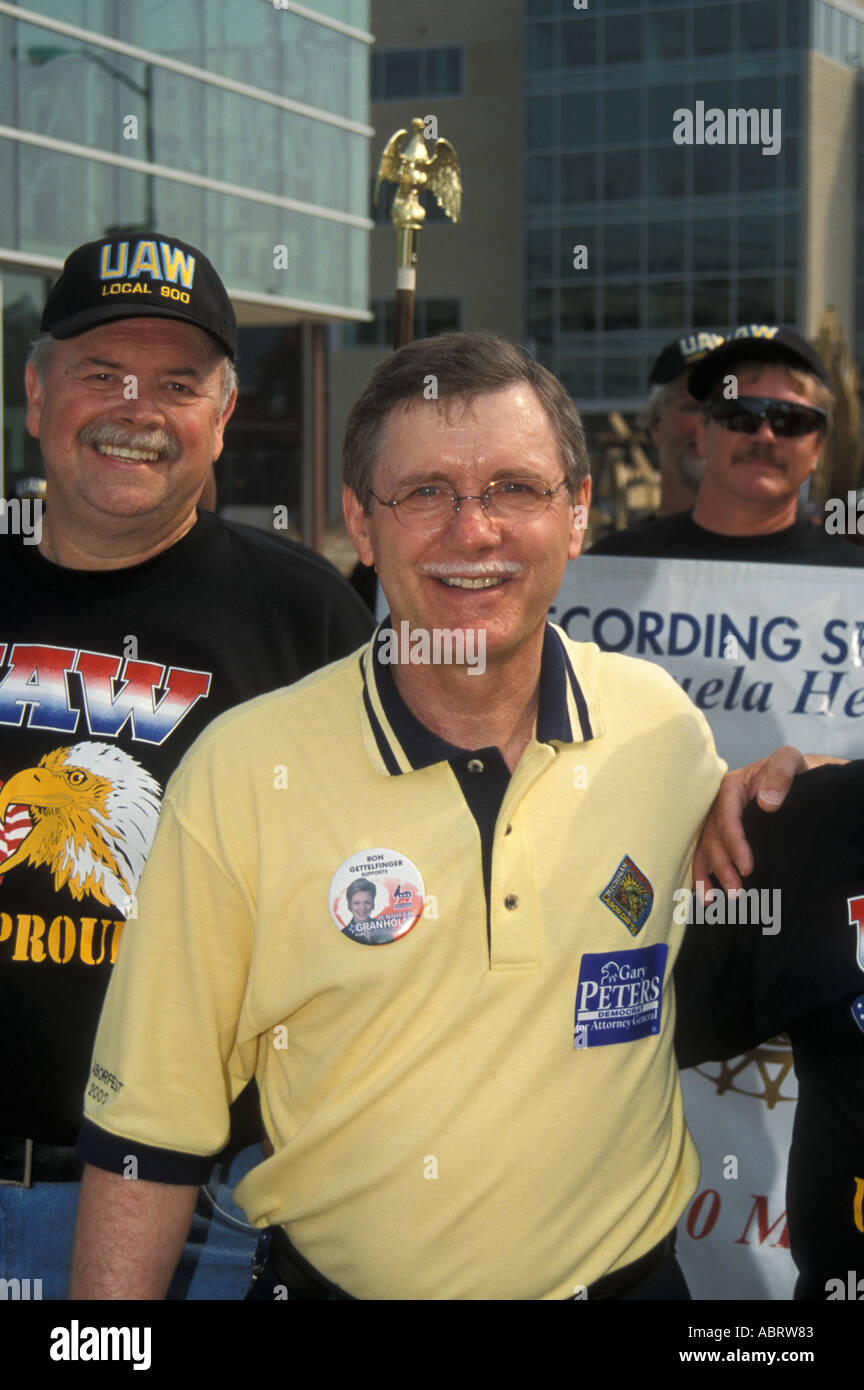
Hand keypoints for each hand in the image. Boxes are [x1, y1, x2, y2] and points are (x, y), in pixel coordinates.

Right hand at [694, 747, 845, 891]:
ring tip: (709, 901)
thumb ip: (780, 775)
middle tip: (737, 892)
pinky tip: (705, 894)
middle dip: (721, 867)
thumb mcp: (788, 760)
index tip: (748, 867)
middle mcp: (717, 806)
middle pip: (712, 838)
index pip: (727, 818)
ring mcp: (716, 821)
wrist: (791, 777)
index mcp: (729, 787)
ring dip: (705, 876)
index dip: (734, 844)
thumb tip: (767, 804)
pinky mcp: (721, 834)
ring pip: (704, 850)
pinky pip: (708, 855)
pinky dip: (704, 875)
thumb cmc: (789, 769)